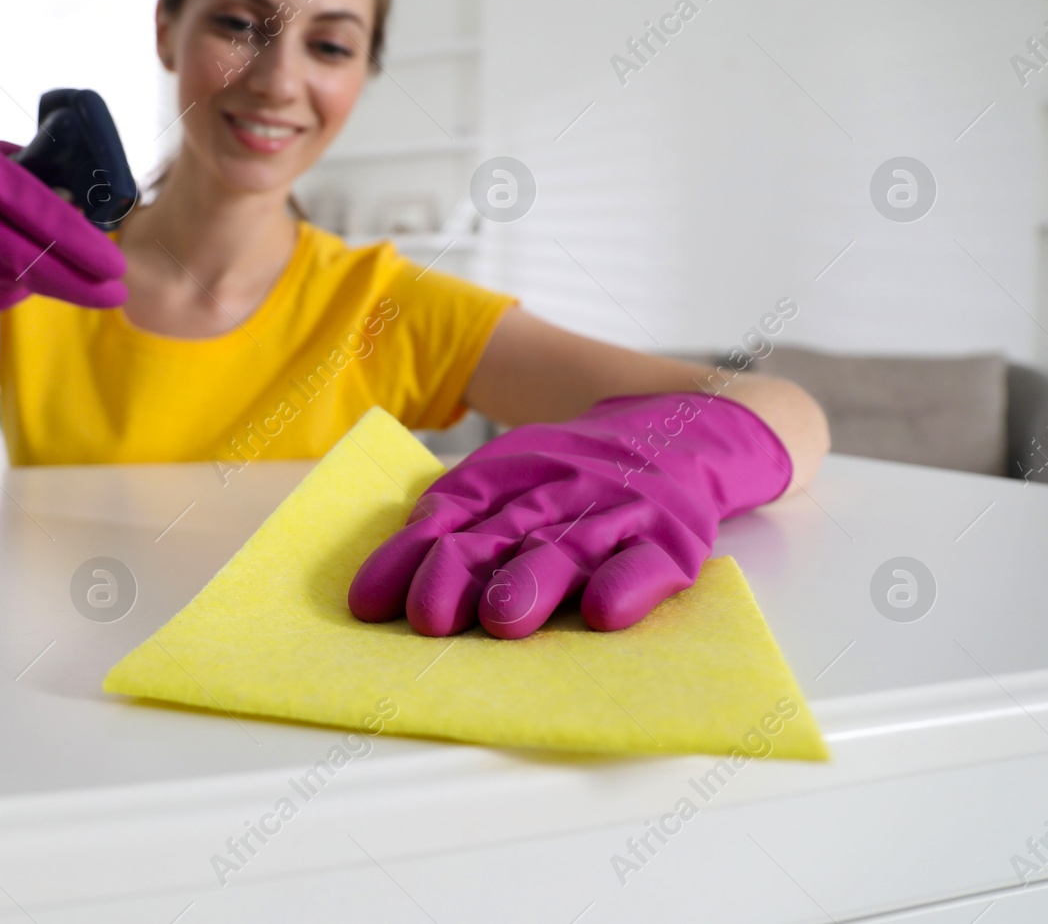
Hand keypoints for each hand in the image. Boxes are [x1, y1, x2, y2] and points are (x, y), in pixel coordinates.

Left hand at [347, 393, 791, 635]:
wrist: (677, 427)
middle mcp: (555, 492)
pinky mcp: (671, 538)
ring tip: (506, 619)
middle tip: (430, 618)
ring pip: (568, 551)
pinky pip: (648, 564)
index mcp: (506, 477)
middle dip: (461, 574)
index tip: (369, 605)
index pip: (448, 516)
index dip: (407, 559)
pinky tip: (607, 611)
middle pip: (500, 535)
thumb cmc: (571, 476)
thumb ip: (446, 528)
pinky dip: (629, 586)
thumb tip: (370, 596)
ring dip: (535, 583)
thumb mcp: (504, 480)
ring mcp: (613, 514)